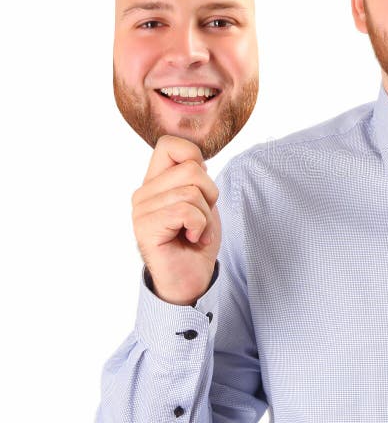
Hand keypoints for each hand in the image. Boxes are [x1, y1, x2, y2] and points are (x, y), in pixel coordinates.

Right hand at [132, 135, 220, 304]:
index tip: (201, 188)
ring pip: (192, 191)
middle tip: (202, 218)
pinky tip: (192, 238)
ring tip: (196, 232)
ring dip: (205, 216)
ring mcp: (142, 209)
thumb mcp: (202, 201)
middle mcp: (144, 192)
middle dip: (210, 194)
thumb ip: (195, 177)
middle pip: (192, 168)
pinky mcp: (146, 227)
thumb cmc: (197, 239)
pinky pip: (186, 211)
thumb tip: (197, 158)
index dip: (195, 159)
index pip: (170, 144)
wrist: (192, 278)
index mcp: (156, 181)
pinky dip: (200, 226)